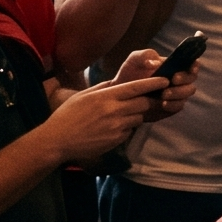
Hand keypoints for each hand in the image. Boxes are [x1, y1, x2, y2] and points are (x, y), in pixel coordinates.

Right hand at [34, 70, 166, 163]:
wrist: (56, 141)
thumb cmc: (67, 116)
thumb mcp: (83, 95)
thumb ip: (103, 88)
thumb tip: (119, 82)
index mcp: (105, 97)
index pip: (136, 87)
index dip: (153, 84)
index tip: (165, 80)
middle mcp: (114, 111)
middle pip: (143, 103)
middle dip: (149, 101)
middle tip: (152, 99)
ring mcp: (117, 127)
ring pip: (139, 118)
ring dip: (136, 115)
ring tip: (122, 115)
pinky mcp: (117, 140)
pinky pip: (130, 131)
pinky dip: (127, 128)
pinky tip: (113, 128)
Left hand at [109, 45, 197, 123]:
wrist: (120, 94)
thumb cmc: (130, 74)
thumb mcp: (134, 60)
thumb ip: (144, 55)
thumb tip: (155, 63)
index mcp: (174, 66)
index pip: (191, 64)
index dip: (194, 65)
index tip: (190, 67)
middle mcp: (179, 80)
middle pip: (192, 79)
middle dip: (184, 80)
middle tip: (171, 80)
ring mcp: (176, 94)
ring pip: (187, 93)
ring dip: (178, 93)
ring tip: (164, 94)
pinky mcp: (171, 107)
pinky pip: (178, 106)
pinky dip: (172, 105)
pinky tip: (162, 104)